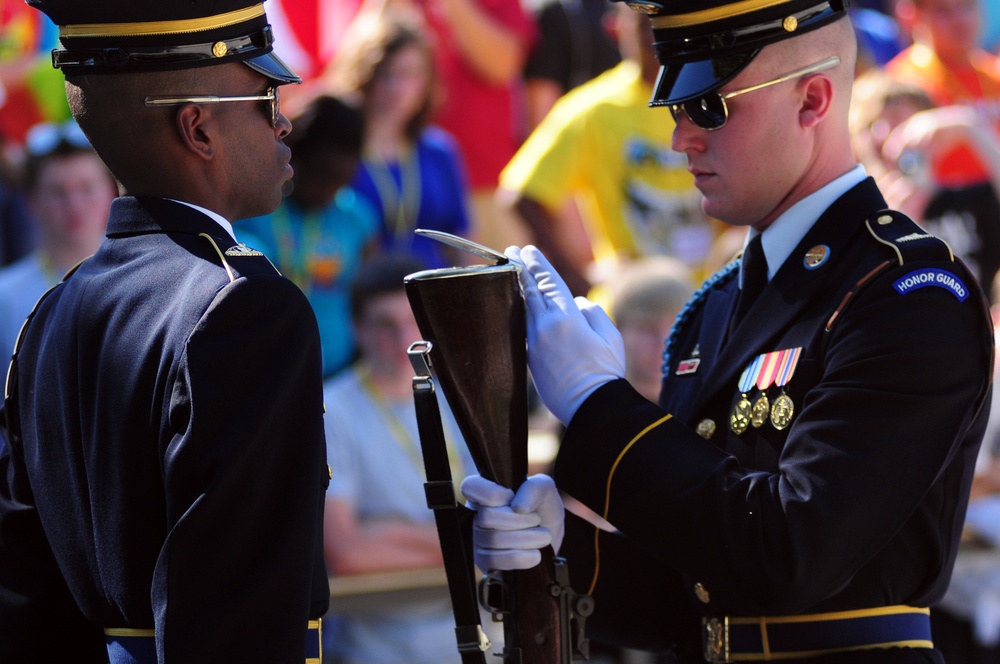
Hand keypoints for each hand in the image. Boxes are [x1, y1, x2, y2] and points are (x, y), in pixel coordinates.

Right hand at [462, 474, 564, 571]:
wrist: (550, 537)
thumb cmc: (542, 507)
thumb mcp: (545, 489)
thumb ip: (534, 488)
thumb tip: (519, 507)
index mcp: (483, 493)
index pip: (471, 487)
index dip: (493, 493)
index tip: (512, 498)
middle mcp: (475, 515)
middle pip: (487, 517)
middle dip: (519, 520)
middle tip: (536, 520)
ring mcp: (477, 540)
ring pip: (494, 540)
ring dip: (526, 538)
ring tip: (543, 536)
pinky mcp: (484, 562)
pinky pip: (495, 561)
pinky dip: (521, 557)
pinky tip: (535, 554)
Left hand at [506, 245, 625, 423]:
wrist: (591, 406)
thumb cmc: (605, 371)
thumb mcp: (610, 336)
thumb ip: (592, 312)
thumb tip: (577, 304)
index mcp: (567, 317)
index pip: (548, 282)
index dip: (537, 263)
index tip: (528, 249)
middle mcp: (545, 326)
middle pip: (529, 290)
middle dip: (520, 269)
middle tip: (511, 252)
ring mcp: (534, 343)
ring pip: (522, 308)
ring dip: (517, 289)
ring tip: (511, 273)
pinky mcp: (529, 358)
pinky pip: (521, 328)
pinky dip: (518, 312)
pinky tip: (516, 306)